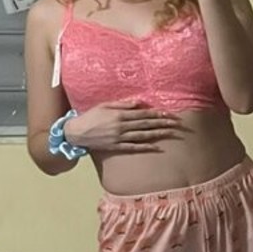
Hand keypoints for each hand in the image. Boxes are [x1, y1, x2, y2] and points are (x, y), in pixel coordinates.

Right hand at [66, 102, 182, 154]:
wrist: (77, 132)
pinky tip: (156, 147)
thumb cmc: (90, 116)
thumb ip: (122, 104)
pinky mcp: (116, 147)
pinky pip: (134, 147)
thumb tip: (138, 103)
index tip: (167, 113)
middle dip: (162, 123)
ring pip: (143, 135)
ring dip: (158, 134)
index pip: (142, 113)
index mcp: (119, 115)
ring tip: (170, 133)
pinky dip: (146, 147)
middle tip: (176, 123)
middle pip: (146, 124)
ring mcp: (119, 138)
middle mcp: (121, 126)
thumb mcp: (105, 105)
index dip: (156, 113)